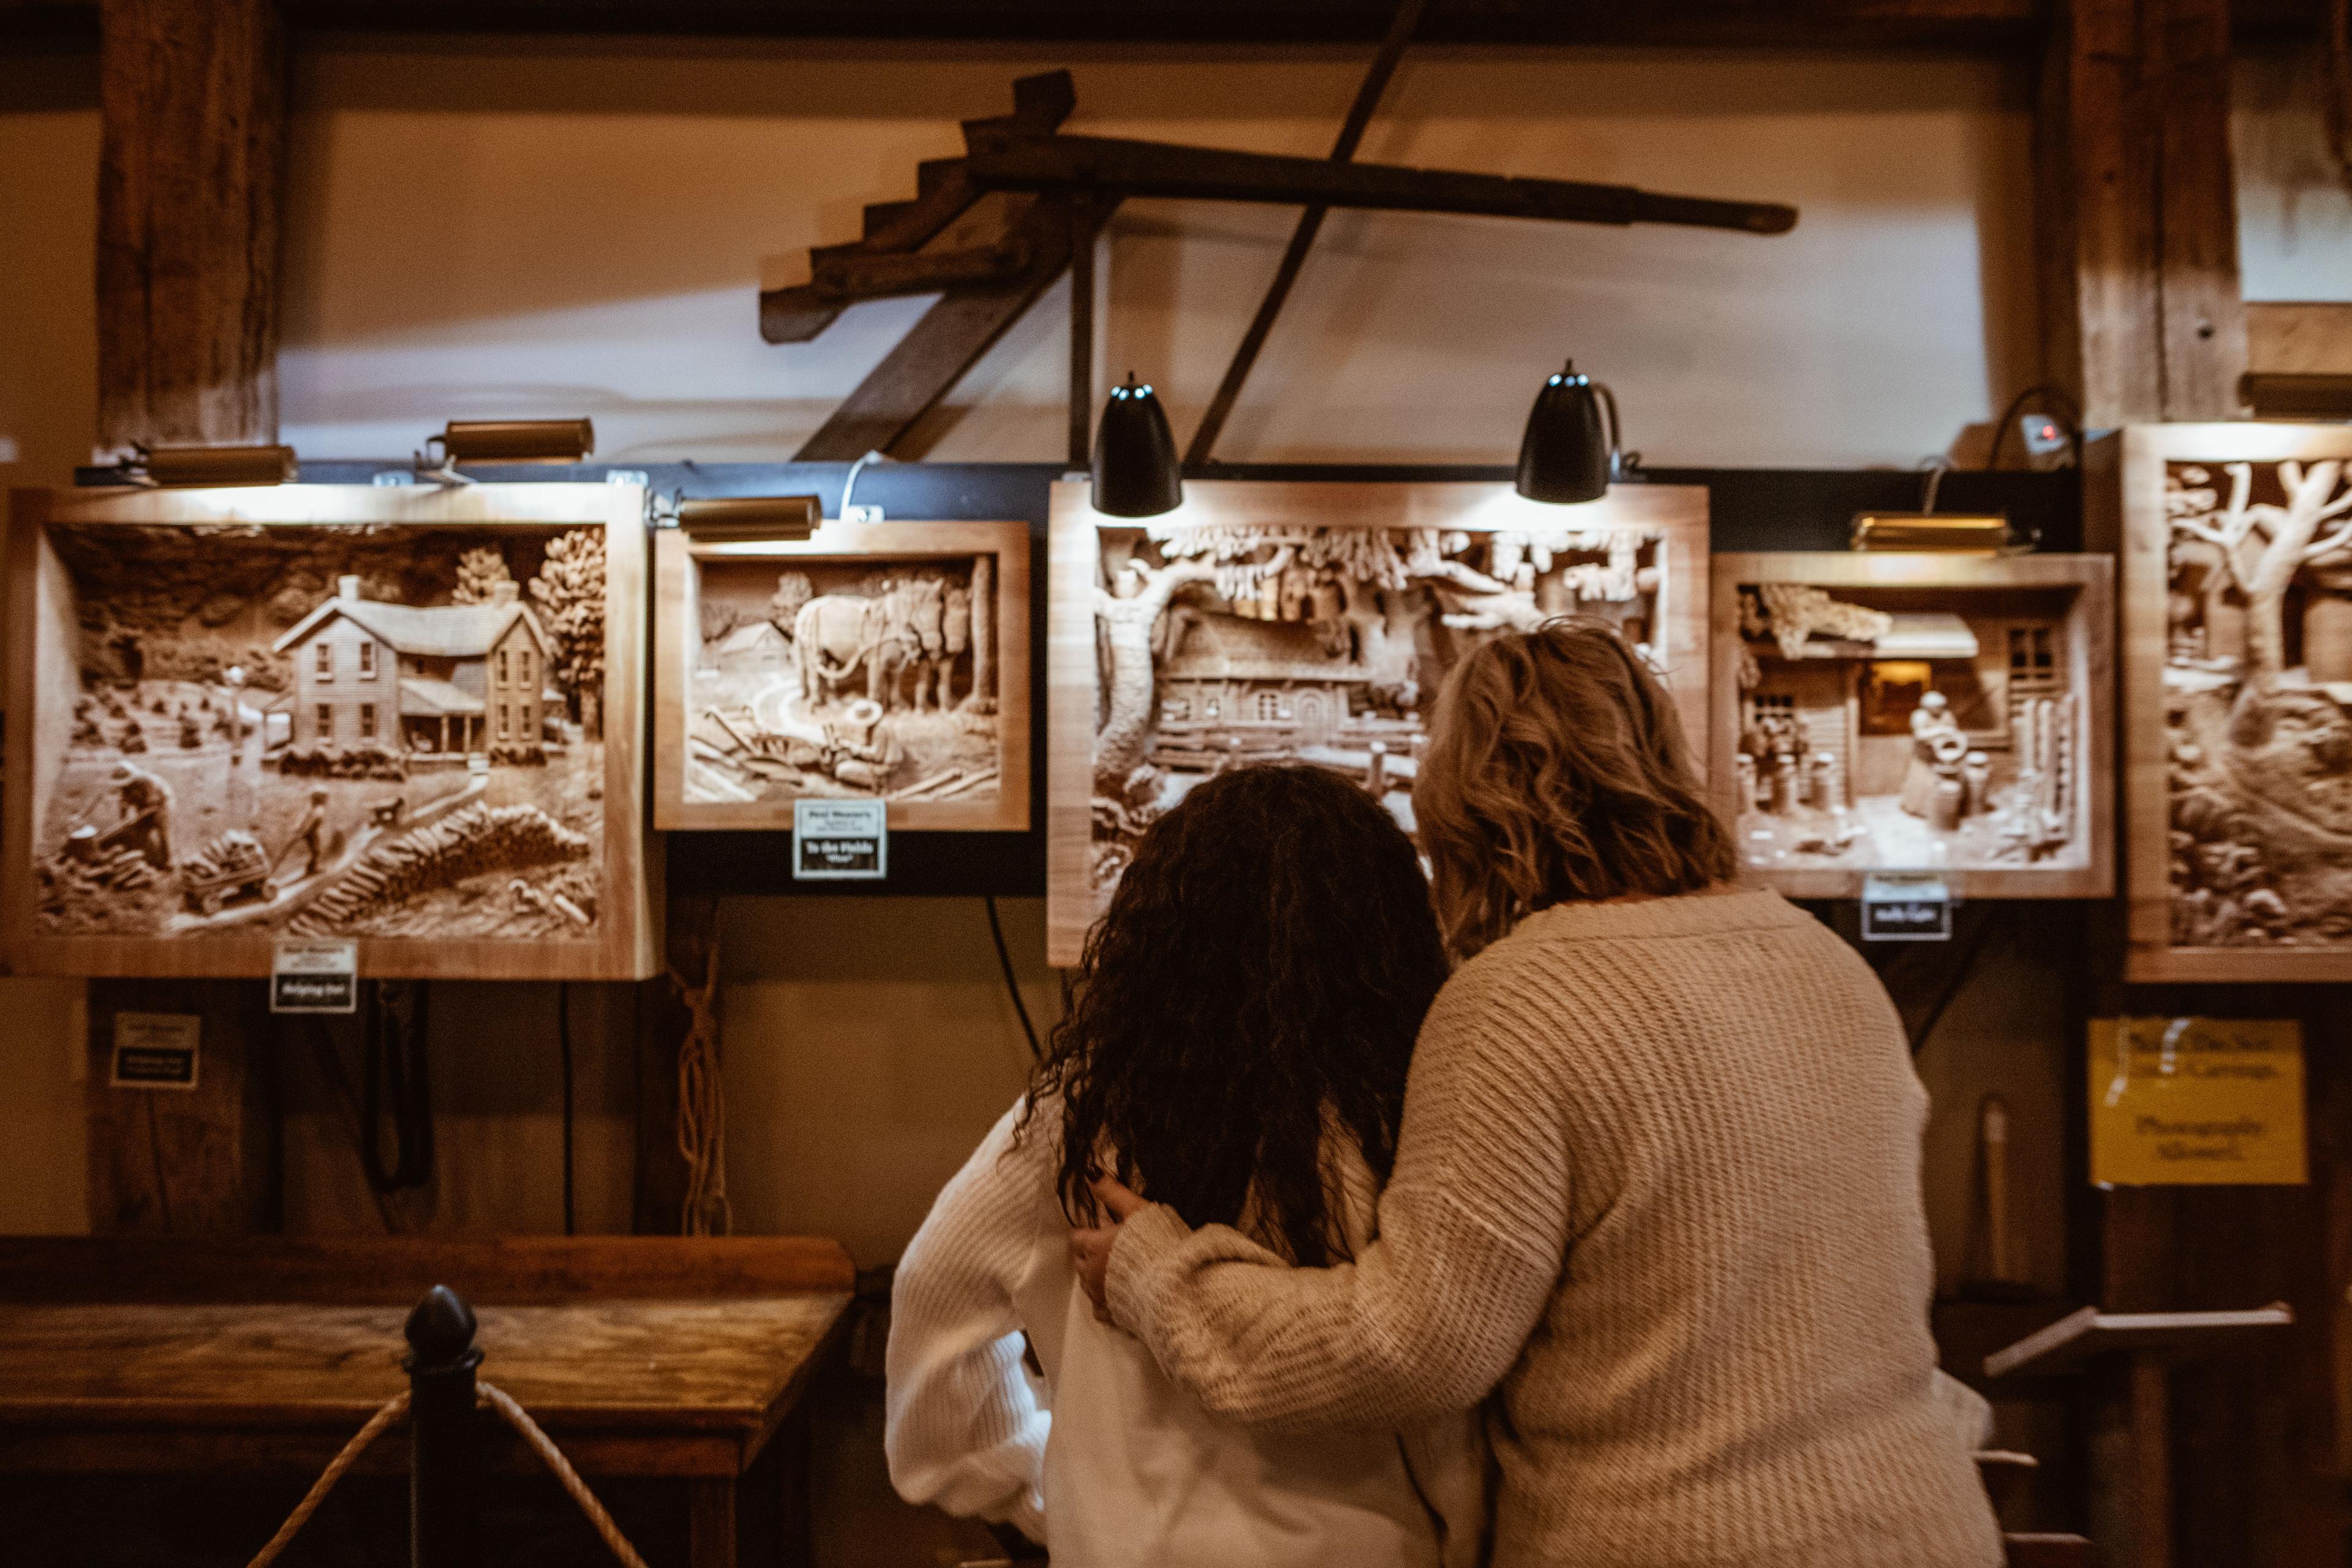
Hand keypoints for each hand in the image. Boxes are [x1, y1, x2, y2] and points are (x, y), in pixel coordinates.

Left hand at [1069, 1174, 1145, 1321]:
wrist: (1176, 1284)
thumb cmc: (1157, 1244)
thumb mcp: (1137, 1210)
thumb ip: (1112, 1192)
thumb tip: (1090, 1171)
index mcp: (1094, 1246)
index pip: (1078, 1238)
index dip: (1089, 1234)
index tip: (1103, 1232)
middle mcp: (1090, 1273)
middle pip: (1080, 1262)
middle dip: (1090, 1255)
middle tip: (1111, 1250)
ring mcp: (1100, 1296)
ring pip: (1087, 1285)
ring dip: (1096, 1277)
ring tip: (1116, 1271)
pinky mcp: (1112, 1315)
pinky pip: (1099, 1308)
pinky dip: (1104, 1301)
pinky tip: (1118, 1295)